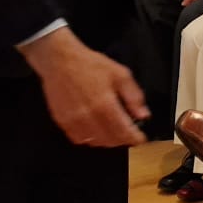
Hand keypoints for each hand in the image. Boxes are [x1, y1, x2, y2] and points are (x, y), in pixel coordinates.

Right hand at [20, 28, 147, 147]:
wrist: (59, 61)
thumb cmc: (90, 65)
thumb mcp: (120, 74)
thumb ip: (134, 96)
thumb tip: (143, 115)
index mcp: (105, 105)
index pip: (124, 132)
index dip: (135, 139)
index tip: (140, 139)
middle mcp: (88, 117)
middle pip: (110, 140)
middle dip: (122, 139)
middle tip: (128, 133)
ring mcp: (73, 121)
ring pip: (95, 142)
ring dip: (107, 140)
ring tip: (113, 131)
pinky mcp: (62, 122)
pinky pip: (79, 139)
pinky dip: (90, 138)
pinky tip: (95, 129)